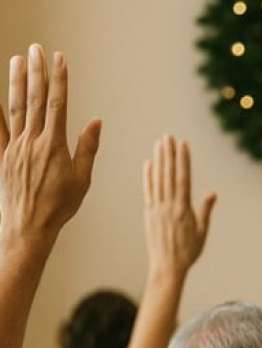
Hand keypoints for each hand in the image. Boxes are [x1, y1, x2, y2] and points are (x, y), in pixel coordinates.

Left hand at [0, 45, 100, 251]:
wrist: (29, 226)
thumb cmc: (60, 206)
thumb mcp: (82, 179)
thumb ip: (88, 148)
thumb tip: (95, 122)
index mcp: (54, 146)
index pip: (58, 104)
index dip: (59, 80)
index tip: (60, 59)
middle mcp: (32, 141)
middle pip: (34, 99)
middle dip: (36, 72)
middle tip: (35, 49)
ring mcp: (15, 147)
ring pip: (15, 108)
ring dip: (16, 82)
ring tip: (17, 61)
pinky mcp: (4, 157)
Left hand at [143, 134, 215, 281]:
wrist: (167, 267)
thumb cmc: (189, 252)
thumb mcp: (202, 232)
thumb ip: (205, 211)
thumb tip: (212, 193)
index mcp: (184, 209)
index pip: (183, 179)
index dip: (183, 160)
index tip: (183, 144)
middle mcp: (169, 206)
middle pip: (169, 175)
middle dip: (169, 154)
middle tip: (168, 136)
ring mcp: (157, 208)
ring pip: (158, 179)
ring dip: (158, 160)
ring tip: (159, 143)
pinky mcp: (148, 213)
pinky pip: (148, 190)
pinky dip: (147, 176)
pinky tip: (148, 163)